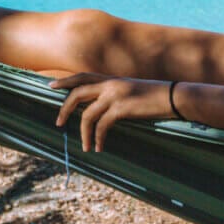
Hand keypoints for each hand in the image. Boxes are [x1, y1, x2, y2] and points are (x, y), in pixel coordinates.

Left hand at [50, 73, 171, 152]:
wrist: (174, 96)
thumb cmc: (154, 96)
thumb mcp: (131, 90)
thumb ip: (115, 94)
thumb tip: (99, 107)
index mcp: (111, 79)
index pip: (82, 76)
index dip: (65, 81)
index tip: (50, 86)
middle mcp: (110, 83)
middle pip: (78, 92)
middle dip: (65, 108)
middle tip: (58, 123)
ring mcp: (115, 95)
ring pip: (87, 114)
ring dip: (83, 133)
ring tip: (85, 147)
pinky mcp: (122, 108)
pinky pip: (101, 126)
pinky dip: (97, 138)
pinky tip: (99, 147)